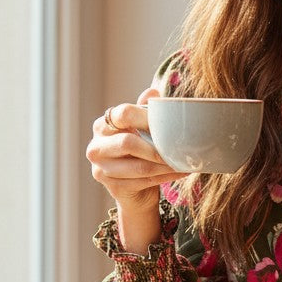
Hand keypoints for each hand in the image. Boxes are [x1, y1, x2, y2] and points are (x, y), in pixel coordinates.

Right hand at [87, 87, 184, 251]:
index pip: (123, 114)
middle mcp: (96, 147)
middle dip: (157, 147)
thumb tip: (152, 91)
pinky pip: (145, 181)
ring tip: (184, 161)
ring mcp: (101, 169)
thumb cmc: (139, 152)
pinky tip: (181, 171)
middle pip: (128, 143)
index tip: (168, 123)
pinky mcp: (113, 187)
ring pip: (140, 166)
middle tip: (179, 148)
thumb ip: (144, 110)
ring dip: (166, 165)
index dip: (147, 117)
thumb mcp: (142, 129)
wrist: (136, 189)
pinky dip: (166, 176)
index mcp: (103, 125)